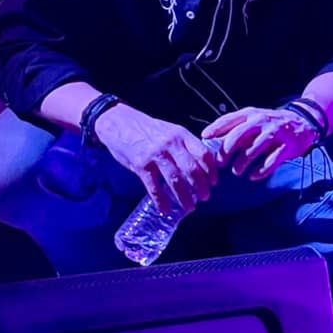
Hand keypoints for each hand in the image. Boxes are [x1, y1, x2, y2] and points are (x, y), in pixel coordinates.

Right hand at [94, 104, 217, 214]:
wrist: (118, 123)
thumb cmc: (146, 129)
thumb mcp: (169, 130)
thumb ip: (183, 144)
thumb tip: (199, 164)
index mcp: (181, 134)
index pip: (203, 154)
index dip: (211, 171)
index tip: (214, 182)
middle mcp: (170, 144)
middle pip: (193, 170)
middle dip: (202, 187)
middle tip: (205, 197)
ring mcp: (155, 155)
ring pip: (176, 181)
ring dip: (185, 197)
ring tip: (190, 207)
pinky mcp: (141, 165)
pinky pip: (154, 188)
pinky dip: (162, 201)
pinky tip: (166, 209)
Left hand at [202, 107, 318, 180]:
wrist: (304, 122)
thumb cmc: (272, 124)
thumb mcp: (254, 119)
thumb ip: (236, 128)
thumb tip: (211, 139)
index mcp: (251, 114)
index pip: (229, 120)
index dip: (215, 128)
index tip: (204, 138)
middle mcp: (262, 121)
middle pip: (239, 136)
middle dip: (227, 151)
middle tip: (221, 163)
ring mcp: (276, 133)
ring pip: (253, 150)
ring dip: (242, 163)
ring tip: (237, 172)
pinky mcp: (287, 145)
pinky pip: (271, 161)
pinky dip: (261, 171)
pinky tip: (254, 176)